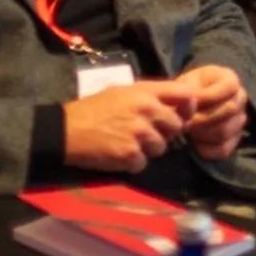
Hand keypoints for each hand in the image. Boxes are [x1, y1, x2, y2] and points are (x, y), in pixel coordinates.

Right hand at [61, 81, 195, 172]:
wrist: (66, 130)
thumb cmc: (93, 108)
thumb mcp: (123, 91)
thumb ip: (149, 96)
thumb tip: (172, 105)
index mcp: (146, 91)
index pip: (185, 94)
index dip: (189, 106)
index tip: (183, 114)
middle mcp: (147, 110)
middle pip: (176, 126)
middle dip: (164, 133)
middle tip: (147, 134)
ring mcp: (139, 133)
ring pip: (161, 147)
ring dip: (148, 149)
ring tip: (129, 143)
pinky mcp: (130, 154)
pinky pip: (143, 163)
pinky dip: (132, 163)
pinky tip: (118, 155)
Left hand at [175, 65, 248, 160]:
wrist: (188, 105)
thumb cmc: (187, 91)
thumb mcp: (185, 84)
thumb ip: (188, 94)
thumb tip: (191, 108)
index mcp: (230, 79)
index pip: (231, 87)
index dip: (209, 97)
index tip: (189, 105)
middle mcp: (241, 98)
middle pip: (229, 111)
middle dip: (202, 119)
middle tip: (184, 123)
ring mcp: (240, 119)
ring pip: (225, 131)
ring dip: (202, 134)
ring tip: (188, 132)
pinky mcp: (234, 139)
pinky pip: (224, 149)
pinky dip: (207, 150)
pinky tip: (195, 144)